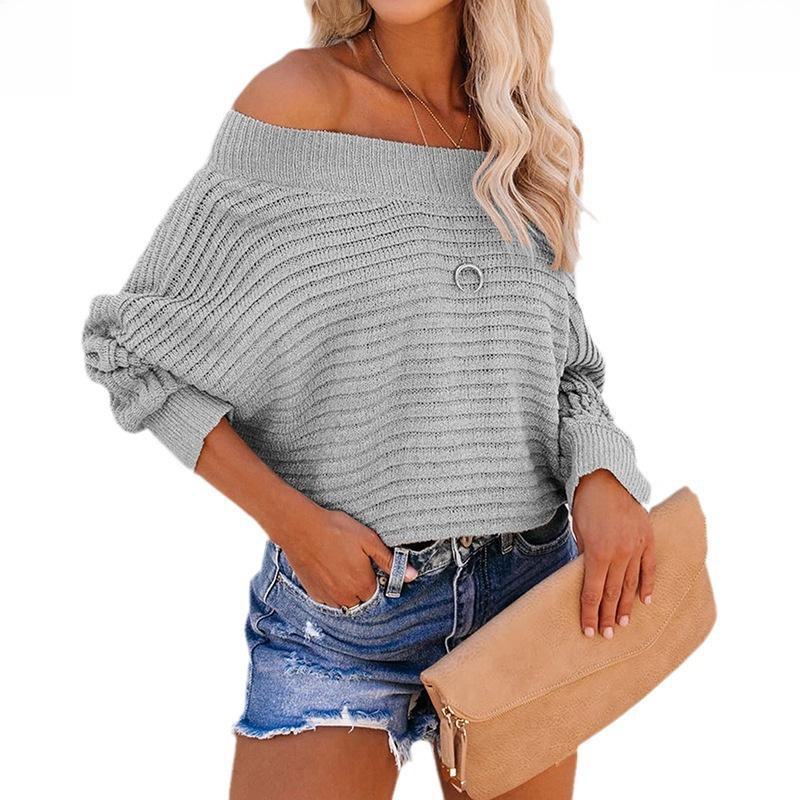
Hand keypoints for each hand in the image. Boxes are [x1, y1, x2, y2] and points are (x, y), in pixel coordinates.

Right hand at [277, 505, 417, 607]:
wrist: (301, 528)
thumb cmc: (335, 530)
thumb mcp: (368, 540)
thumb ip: (390, 561)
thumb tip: (412, 576)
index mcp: (362, 584)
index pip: (378, 594)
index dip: (377, 580)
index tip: (371, 567)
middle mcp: (345, 596)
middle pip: (362, 601)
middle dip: (363, 588)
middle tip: (356, 566)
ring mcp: (328, 597)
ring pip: (345, 603)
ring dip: (348, 592)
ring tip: (343, 568)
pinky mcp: (313, 593)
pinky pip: (329, 601)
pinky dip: (332, 592)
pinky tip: (330, 573)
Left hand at [571, 469, 654, 638]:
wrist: (606, 477)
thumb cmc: (586, 504)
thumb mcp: (579, 532)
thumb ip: (585, 557)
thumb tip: (588, 579)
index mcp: (598, 552)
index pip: (593, 591)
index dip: (590, 613)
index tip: (588, 630)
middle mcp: (620, 553)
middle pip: (613, 592)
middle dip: (608, 615)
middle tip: (606, 635)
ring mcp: (637, 546)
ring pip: (631, 583)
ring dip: (626, 605)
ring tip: (623, 624)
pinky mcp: (648, 538)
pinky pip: (650, 567)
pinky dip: (648, 584)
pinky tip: (646, 601)